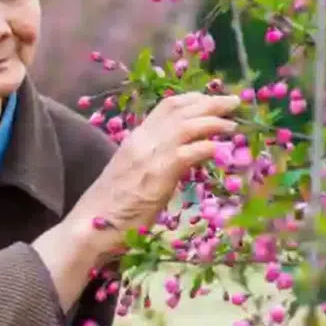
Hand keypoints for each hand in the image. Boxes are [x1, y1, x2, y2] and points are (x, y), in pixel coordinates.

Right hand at [69, 92, 240, 262]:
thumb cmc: (111, 207)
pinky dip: (207, 147)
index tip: (213, 101)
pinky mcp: (158, 174)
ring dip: (214, 121)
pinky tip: (221, 150)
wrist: (91, 225)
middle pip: (179, 109)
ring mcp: (149, 155)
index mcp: (136, 138)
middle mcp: (142, 139)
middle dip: (210, 103)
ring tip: (234, 125)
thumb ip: (155, 161)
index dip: (194, 100)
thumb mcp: (134, 173)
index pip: (167, 107)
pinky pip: (188, 152)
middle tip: (234, 103)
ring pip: (186, 125)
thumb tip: (182, 157)